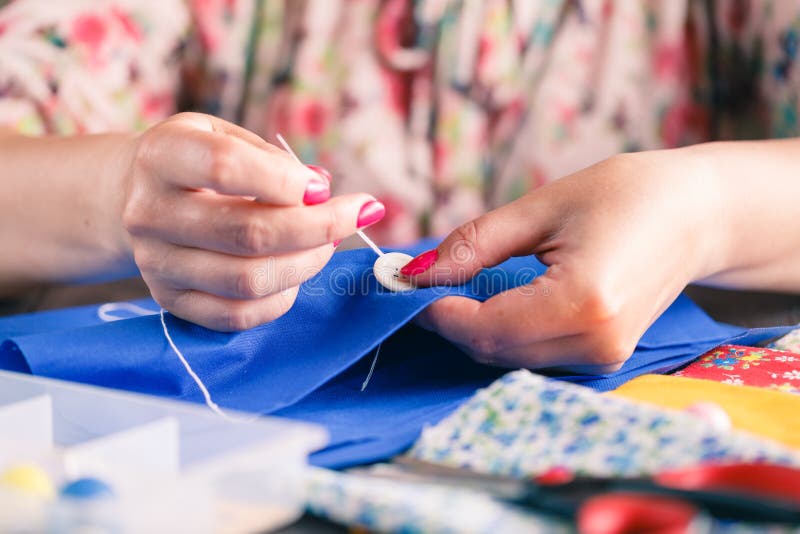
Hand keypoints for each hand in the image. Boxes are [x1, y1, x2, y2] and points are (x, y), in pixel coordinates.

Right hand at [121, 113, 383, 329]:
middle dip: (318, 228)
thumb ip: (274, 160)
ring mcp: (156, 263)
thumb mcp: (226, 136)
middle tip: (352, 216)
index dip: (286, 180)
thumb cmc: (198, 163)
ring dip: (306, 263)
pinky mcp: (170, 301)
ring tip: (326, 243)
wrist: (135, 198)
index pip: (226, 167)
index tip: (323, 188)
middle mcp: (149, 212)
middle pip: (248, 232)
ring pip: (248, 279)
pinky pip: (237, 315)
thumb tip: (322, 190)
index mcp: (162, 156)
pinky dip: (281, 297)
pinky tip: (296, 272)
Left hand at [402, 150, 726, 372]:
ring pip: (508, 359)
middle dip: (447, 321)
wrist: (696, 214)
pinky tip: (486, 304)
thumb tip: (419, 273)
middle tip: (419, 283)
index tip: (403, 284)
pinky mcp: (603, 358)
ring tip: (447, 290)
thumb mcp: (542, 208)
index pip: (484, 329)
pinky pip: (532, 355)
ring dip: (471, 330)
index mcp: (583, 303)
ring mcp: (603, 358)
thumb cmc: (627, 194)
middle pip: (492, 351)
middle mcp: (595, 344)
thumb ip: (475, 245)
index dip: (435, 311)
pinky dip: (500, 334)